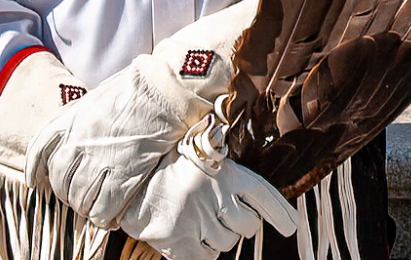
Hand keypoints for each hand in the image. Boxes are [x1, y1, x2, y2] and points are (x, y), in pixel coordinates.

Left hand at [26, 54, 209, 228]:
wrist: (158, 93)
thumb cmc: (131, 93)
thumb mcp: (93, 102)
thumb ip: (78, 122)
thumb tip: (73, 143)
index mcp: (68, 121)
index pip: (39, 150)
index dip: (34, 170)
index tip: (34, 181)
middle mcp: (77, 141)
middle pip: (59, 180)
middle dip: (65, 194)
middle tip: (77, 199)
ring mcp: (98, 159)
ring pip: (79, 197)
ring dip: (84, 208)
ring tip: (93, 210)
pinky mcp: (122, 174)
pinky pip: (103, 206)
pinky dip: (103, 217)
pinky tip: (108, 217)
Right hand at [119, 142, 295, 259]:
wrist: (122, 177)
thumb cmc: (165, 169)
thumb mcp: (201, 161)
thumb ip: (231, 179)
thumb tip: (271, 214)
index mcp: (221, 170)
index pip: (263, 195)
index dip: (279, 214)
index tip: (288, 226)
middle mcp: (212, 192)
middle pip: (247, 225)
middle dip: (234, 223)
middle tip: (211, 210)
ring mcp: (195, 217)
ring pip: (226, 243)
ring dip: (214, 237)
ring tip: (192, 218)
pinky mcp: (176, 239)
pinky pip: (204, 258)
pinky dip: (198, 251)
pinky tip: (186, 237)